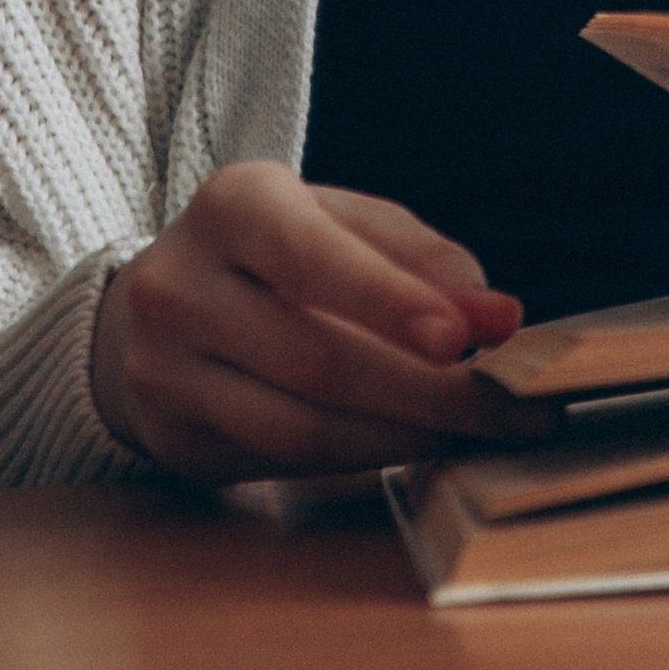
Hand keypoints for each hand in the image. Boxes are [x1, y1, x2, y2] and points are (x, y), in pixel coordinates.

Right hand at [91, 160, 530, 483]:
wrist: (161, 303)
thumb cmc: (273, 252)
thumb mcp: (339, 222)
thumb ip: (419, 257)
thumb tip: (494, 314)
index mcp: (231, 205)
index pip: (310, 257)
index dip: (389, 301)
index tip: (463, 338)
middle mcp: (180, 285)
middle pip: (318, 358)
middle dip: (427, 391)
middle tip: (508, 407)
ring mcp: (162, 369)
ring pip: (302, 428)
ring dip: (402, 437)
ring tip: (471, 432)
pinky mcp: (172, 436)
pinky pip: (283, 463)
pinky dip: (360, 459)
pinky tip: (409, 445)